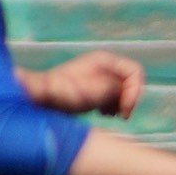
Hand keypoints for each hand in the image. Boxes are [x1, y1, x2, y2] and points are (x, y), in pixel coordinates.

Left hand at [24, 50, 144, 117]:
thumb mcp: (100, 89)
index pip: (135, 72)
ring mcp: (96, 77)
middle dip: (127, 99)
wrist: (40, 99)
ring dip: (119, 104)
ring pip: (121, 90)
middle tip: (120, 115)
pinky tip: (101, 113)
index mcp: (106, 60)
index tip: (125, 109)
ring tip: (108, 114)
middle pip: (129, 81)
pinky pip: (110, 96)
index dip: (135, 92)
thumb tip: (127, 93)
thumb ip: (120, 88)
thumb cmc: (68, 92)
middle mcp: (103, 66)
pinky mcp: (90, 88)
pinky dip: (110, 106)